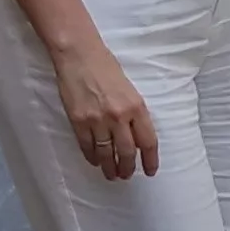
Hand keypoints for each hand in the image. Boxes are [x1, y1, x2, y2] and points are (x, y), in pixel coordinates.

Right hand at [53, 45, 159, 180]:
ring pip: (106, 154)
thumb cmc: (105, 66)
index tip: (151, 171)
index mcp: (136, 106)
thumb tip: (136, 135)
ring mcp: (97, 120)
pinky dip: (92, 157)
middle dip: (128, 168)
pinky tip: (96, 161)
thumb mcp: (129, 89)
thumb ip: (134, 112)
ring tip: (112, 174)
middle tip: (127, 175)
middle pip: (127, 152)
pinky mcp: (78, 121)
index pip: (148, 141)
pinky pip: (87, 147)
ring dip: (110, 168)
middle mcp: (119, 116)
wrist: (79, 55)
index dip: (150, 160)